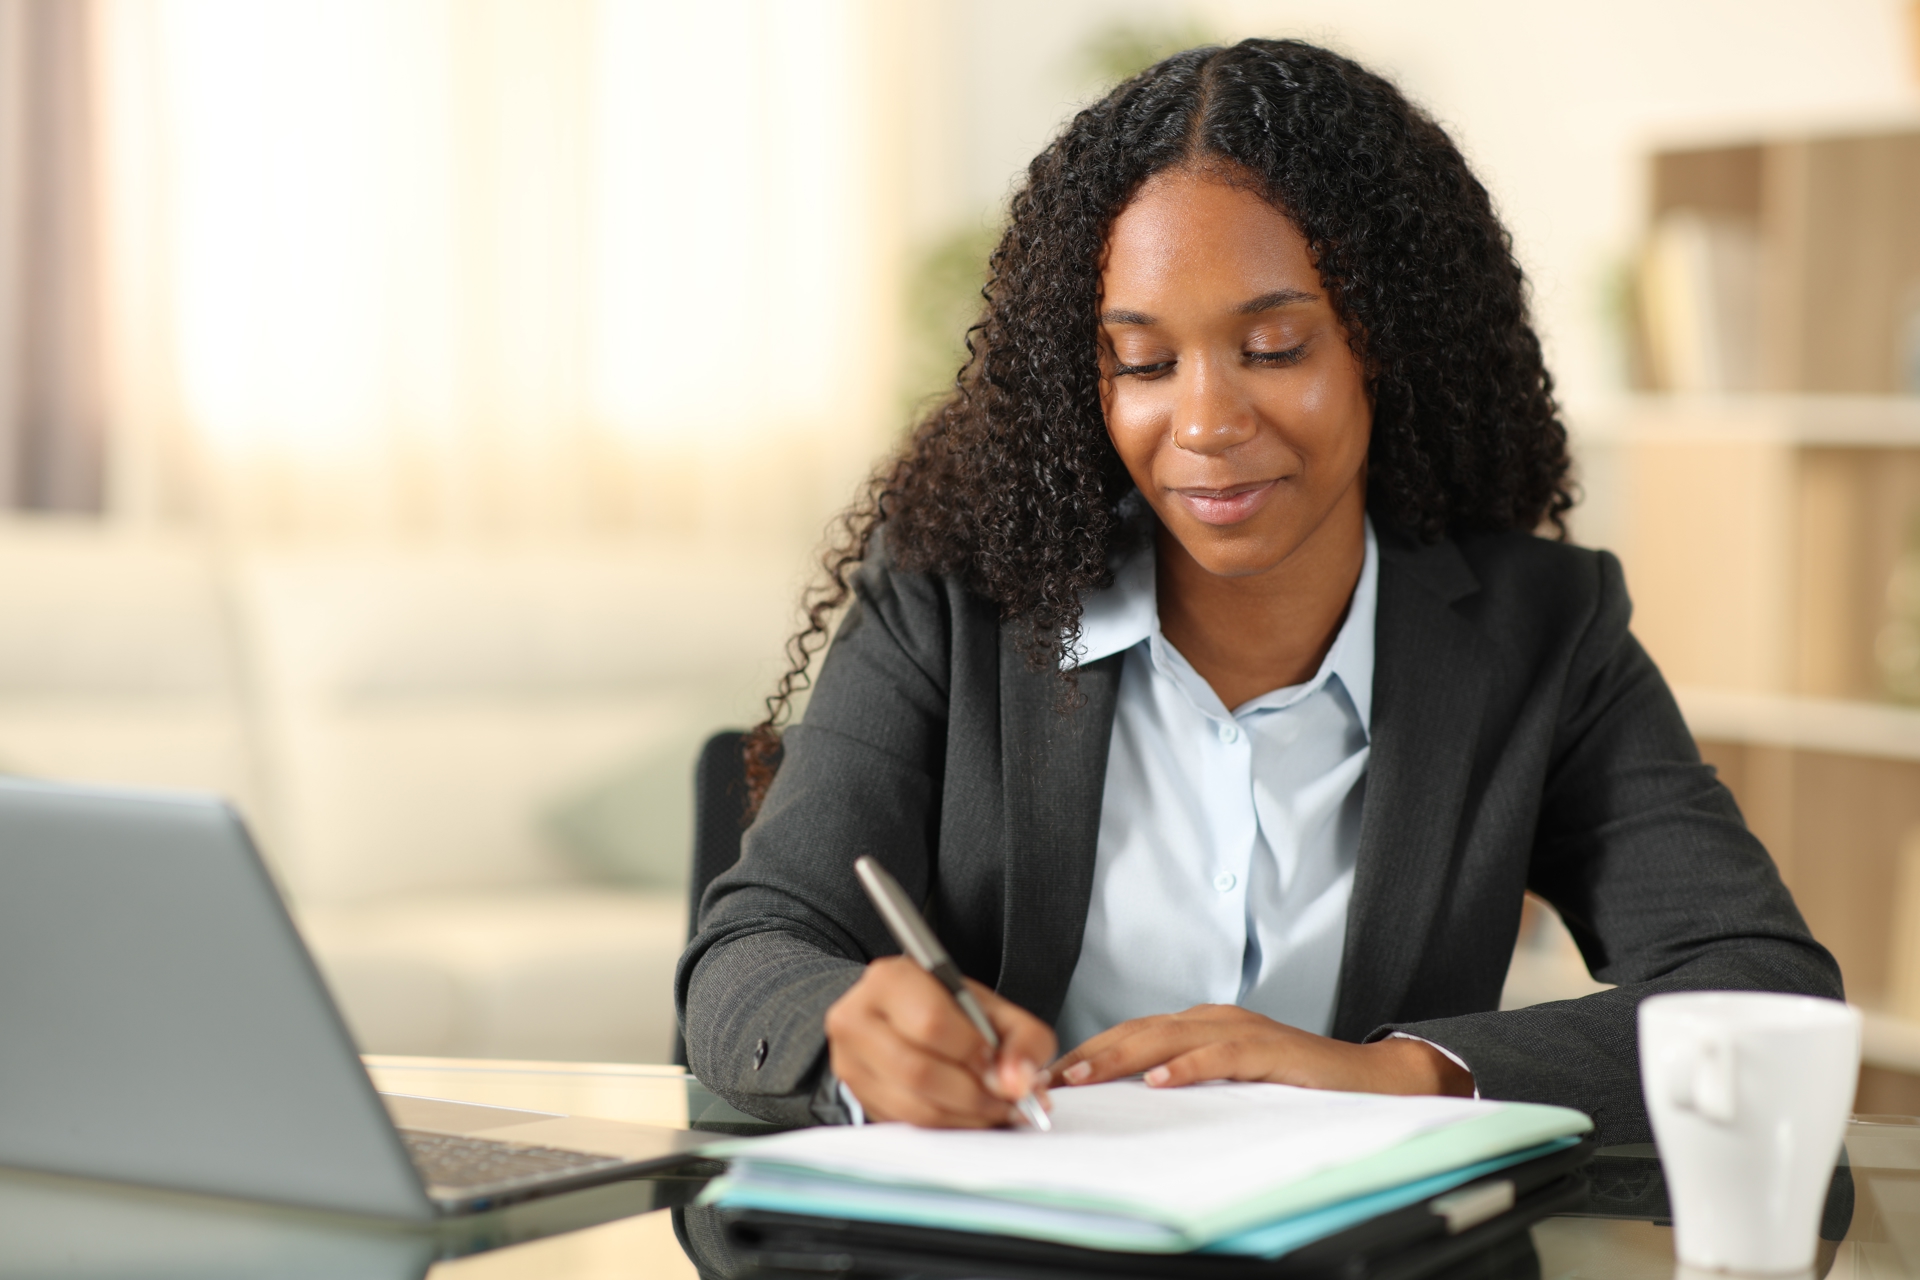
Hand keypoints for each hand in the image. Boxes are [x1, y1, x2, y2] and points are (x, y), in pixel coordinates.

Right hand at [825, 956, 1057, 1126]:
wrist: (903, 1017)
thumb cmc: (950, 1011)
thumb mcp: (994, 1009)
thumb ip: (1023, 1039)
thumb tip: (1020, 1083)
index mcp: (890, 980)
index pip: (932, 1024)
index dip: (974, 1053)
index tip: (1000, 1066)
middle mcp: (856, 1017)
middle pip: (918, 1071)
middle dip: (974, 1094)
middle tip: (1006, 1099)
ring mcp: (848, 1061)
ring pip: (912, 1106)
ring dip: (964, 1116)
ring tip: (994, 1108)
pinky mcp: (855, 1095)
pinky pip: (906, 1124)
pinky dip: (946, 1126)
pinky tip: (968, 1115)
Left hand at [1047, 1004, 1473, 1096]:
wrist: (1369, 1078)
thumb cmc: (1297, 1082)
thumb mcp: (1230, 1081)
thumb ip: (1188, 1080)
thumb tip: (1132, 1102)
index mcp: (1201, 1025)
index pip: (1132, 1034)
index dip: (1091, 1051)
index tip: (1051, 1075)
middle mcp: (1215, 1019)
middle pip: (1140, 1031)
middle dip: (1092, 1053)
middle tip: (1051, 1076)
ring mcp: (1243, 1030)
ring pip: (1169, 1038)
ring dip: (1123, 1056)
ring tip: (1085, 1075)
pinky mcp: (1271, 1049)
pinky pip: (1223, 1055)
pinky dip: (1189, 1066)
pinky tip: (1161, 1080)